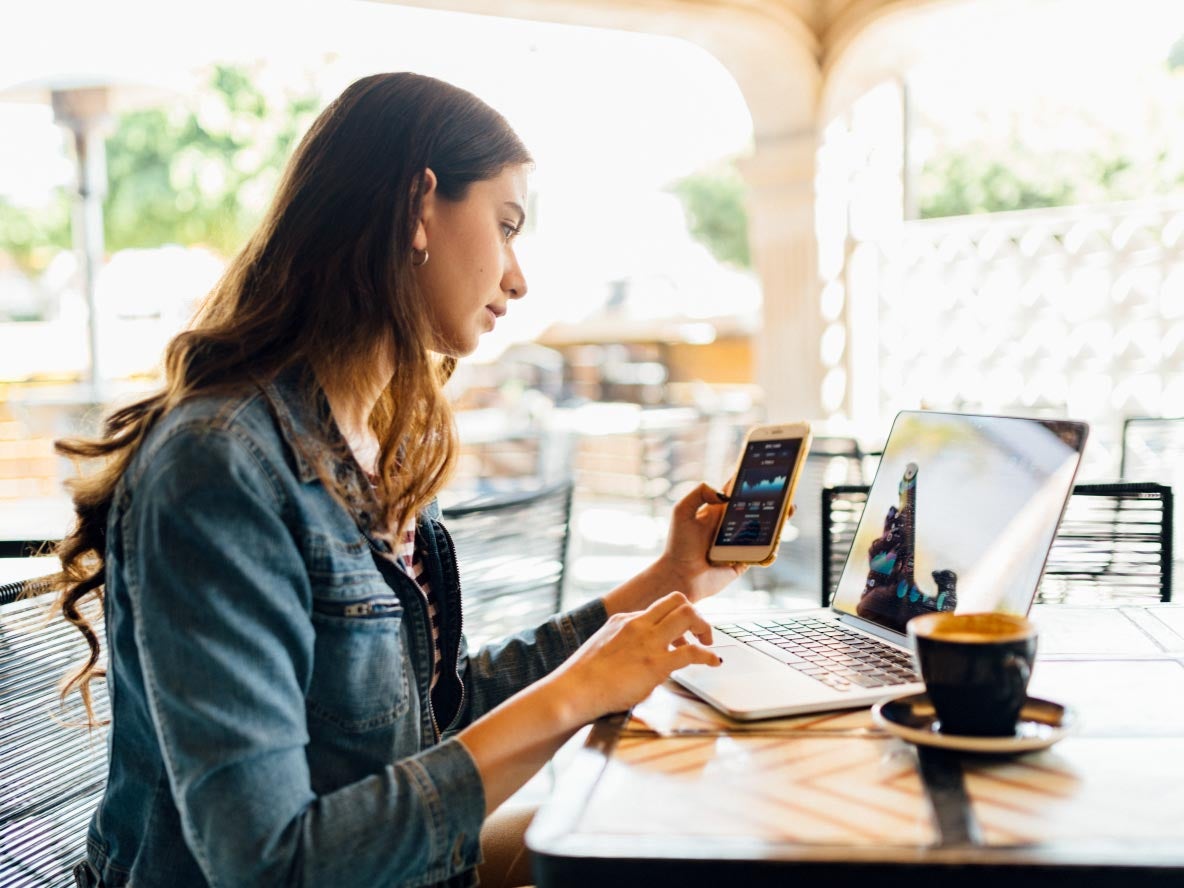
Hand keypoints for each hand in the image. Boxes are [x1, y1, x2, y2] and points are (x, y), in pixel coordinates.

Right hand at [551, 591, 721, 722]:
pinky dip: (708, 655)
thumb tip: (633, 655)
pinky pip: (692, 652)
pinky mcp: (656, 664)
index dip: (674, 619)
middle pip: (678, 600)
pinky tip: (713, 662)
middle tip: (701, 634)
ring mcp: (648, 642)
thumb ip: (621, 644)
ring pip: (688, 615)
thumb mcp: (602, 647)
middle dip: (695, 614)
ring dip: (704, 627)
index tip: (680, 636)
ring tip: (708, 644)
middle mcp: (638, 624)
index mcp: (624, 619)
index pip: (658, 608)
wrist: (574, 690)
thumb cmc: (583, 677)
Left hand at [657, 482, 793, 602]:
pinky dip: (772, 547)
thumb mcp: (681, 512)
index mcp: (717, 510)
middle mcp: (730, 525)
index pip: (737, 491)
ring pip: (764, 529)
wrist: (680, 577)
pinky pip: (763, 552)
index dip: (751, 480)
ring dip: (778, 520)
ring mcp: (739, 543)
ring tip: (788, 510)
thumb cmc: (678, 545)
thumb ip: (698, 493)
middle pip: (756, 508)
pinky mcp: (745, 560)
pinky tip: (776, 539)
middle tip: (786, 491)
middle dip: (772, 499)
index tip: (767, 469)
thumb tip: (725, 494)